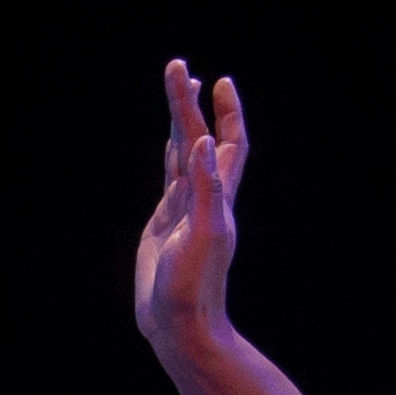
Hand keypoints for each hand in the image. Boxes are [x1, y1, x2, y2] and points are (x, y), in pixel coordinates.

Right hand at [134, 62, 247, 347]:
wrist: (182, 327)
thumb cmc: (193, 288)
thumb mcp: (202, 235)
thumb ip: (207, 188)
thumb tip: (207, 141)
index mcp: (218, 197)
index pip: (228, 142)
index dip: (226, 111)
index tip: (216, 80)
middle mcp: (205, 197)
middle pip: (201, 138)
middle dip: (190, 103)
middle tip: (178, 67)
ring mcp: (185, 209)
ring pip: (185, 154)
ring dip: (183, 122)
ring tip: (180, 89)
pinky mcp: (166, 224)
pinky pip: (171, 179)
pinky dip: (171, 155)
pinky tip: (170, 143)